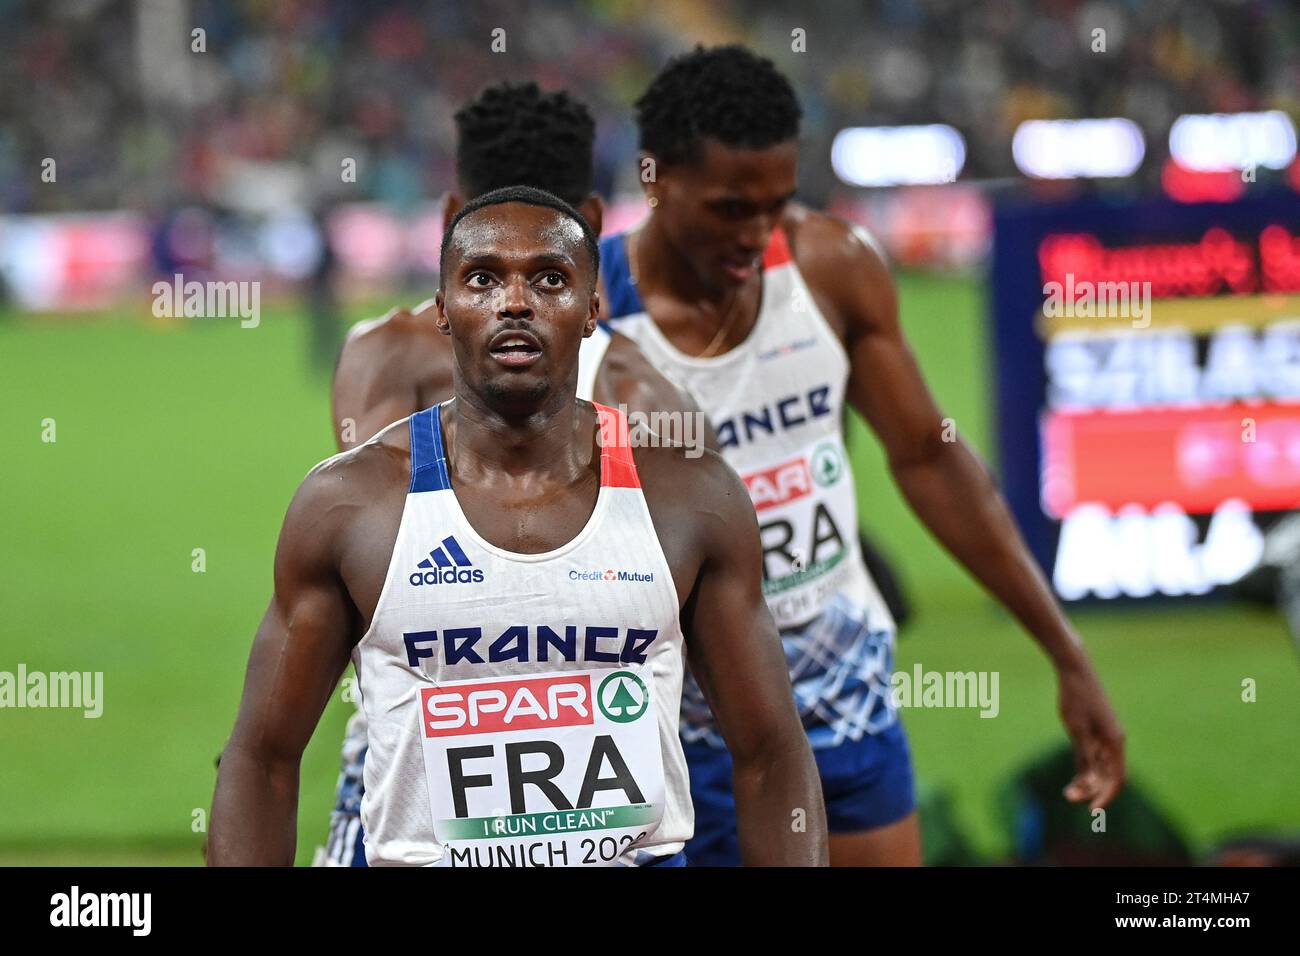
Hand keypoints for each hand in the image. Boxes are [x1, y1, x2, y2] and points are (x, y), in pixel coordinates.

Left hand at [1056, 658, 1125, 809]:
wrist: (1074, 670)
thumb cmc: (1076, 697)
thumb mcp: (1077, 730)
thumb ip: (1084, 756)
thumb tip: (1088, 781)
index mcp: (1115, 741)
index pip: (1116, 778)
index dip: (1105, 796)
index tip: (1092, 810)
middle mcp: (1114, 741)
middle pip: (1108, 775)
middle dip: (1092, 790)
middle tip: (1069, 798)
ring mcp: (1105, 736)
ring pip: (1101, 768)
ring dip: (1088, 782)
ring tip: (1068, 793)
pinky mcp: (1095, 731)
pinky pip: (1094, 757)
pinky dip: (1086, 770)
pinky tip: (1074, 780)